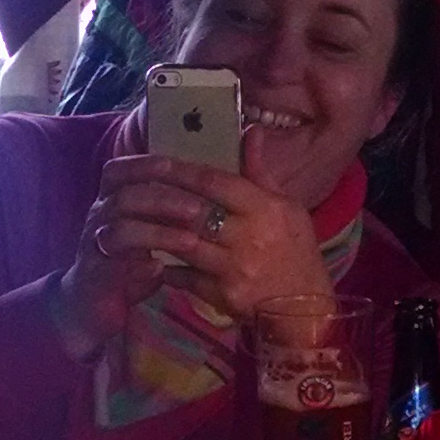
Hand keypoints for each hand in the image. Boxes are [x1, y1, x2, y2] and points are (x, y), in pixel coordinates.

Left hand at [81, 155, 331, 326]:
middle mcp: (248, 236)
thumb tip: (248, 129)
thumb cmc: (296, 251)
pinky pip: (183, 277)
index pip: (215, 182)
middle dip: (161, 198)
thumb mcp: (287, 207)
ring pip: (183, 243)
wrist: (304, 310)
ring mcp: (233, 268)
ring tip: (136, 221)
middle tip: (135, 188)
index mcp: (265, 209)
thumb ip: (260, 171)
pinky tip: (151, 258)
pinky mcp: (221, 295)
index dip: (182, 171)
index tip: (156, 162)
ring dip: (157, 232)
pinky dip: (165, 267)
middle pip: (193, 211)